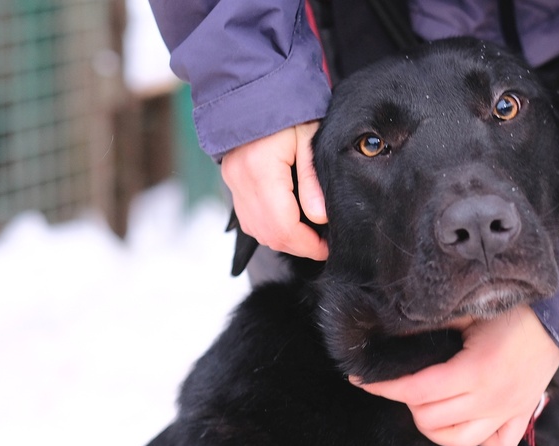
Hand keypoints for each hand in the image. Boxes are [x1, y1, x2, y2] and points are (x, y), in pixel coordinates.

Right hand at [221, 121, 327, 259]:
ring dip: (282, 238)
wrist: (256, 86)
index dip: (307, 244)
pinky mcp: (232, 180)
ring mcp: (233, 181)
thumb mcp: (309, 138)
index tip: (327, 247)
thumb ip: (313, 181)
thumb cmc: (288, 108)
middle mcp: (241, 180)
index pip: (284, 226)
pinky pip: (248, 216)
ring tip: (307, 234)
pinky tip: (289, 221)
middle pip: (267, 233)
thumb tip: (319, 218)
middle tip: (321, 245)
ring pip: (255, 229)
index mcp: (261, 169)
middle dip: (297, 246)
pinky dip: (268, 225)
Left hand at [353, 305, 558, 445]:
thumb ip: (434, 327)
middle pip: (430, 419)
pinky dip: (474, 436)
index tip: (363, 378)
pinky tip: (464, 415)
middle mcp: (491, 399)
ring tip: (426, 401)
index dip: (385, 386)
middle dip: (407, 401)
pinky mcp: (522, 414)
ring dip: (433, 424)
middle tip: (403, 380)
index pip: (417, 390)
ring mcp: (508, 411)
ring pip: (456, 440)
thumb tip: (395, 334)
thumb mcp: (469, 311)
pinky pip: (494, 443)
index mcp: (476, 371)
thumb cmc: (515, 307)